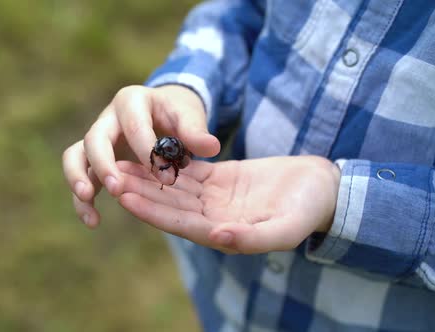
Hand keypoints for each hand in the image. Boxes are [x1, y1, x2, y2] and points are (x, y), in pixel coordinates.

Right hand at [62, 85, 220, 227]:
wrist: (163, 112)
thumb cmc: (176, 114)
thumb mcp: (188, 116)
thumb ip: (196, 131)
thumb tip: (212, 147)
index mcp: (132, 102)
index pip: (135, 126)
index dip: (147, 151)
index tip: (163, 175)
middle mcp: (108, 119)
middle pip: (95, 138)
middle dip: (104, 164)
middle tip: (117, 188)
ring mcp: (96, 140)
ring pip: (75, 156)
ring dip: (79, 178)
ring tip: (88, 200)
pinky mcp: (92, 160)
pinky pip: (80, 177)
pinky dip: (83, 200)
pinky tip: (93, 221)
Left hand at [118, 156, 340, 253]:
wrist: (323, 188)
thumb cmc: (309, 210)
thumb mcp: (286, 226)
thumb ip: (253, 237)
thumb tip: (218, 237)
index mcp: (225, 233)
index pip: (180, 223)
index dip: (152, 211)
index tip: (126, 197)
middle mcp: (214, 218)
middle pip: (170, 204)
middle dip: (140, 191)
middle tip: (111, 174)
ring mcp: (215, 198)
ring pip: (175, 186)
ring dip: (148, 175)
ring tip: (119, 161)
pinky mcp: (220, 178)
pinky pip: (189, 171)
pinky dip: (169, 162)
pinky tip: (149, 150)